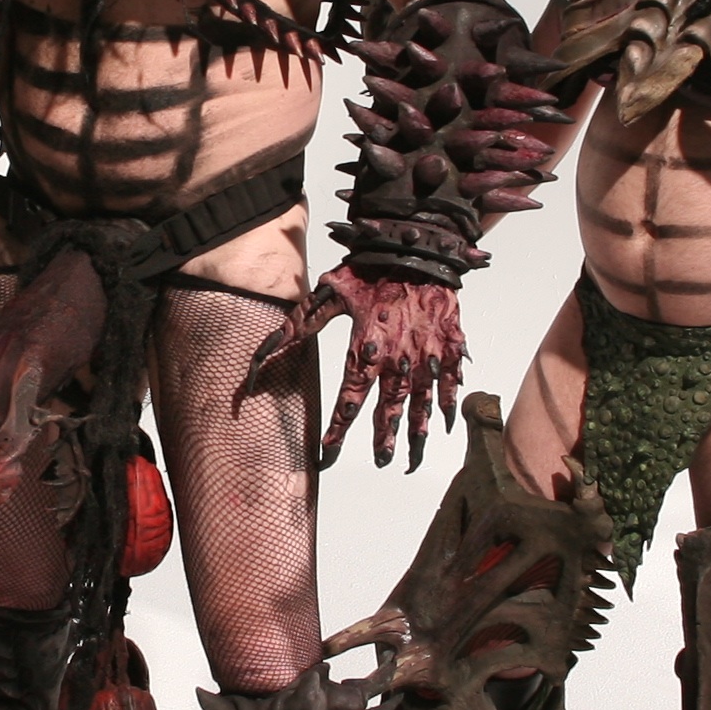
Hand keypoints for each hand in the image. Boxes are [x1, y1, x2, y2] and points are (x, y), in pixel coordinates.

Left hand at [248, 264, 463, 471]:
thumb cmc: (371, 270)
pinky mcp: (449, 348)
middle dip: (383, 439)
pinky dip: (446, 406)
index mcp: (366, 351)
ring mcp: (426, 357)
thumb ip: (297, 326)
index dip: (337, 431)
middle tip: (382, 462)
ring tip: (410, 456)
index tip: (328, 453)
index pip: (348, 401)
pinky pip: (449, 384)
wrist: (417, 247)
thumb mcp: (328, 294)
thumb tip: (261, 350)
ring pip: (420, 405)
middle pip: (388, 411)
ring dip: (415, 433)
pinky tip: (443, 425)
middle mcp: (397, 362)